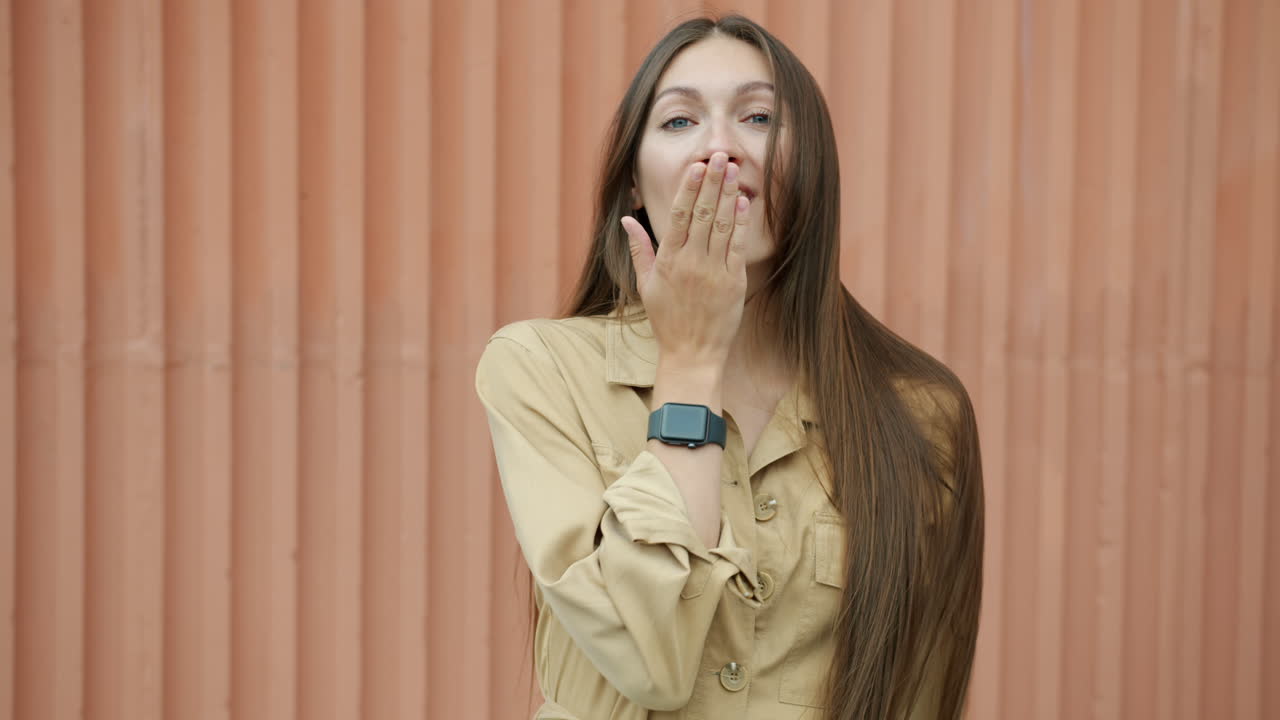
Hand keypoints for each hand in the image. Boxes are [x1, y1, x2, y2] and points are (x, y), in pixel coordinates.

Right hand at [622, 152, 750, 371]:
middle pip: (702, 213)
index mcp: (668, 260)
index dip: (688, 188)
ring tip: (733, 169)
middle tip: (719, 156)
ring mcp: (713, 271)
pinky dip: (741, 222)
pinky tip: (744, 201)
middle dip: (712, 182)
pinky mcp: (733, 282)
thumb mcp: (645, 285)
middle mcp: (690, 262)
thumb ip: (639, 249)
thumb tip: (627, 219)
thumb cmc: (667, 320)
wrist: (692, 354)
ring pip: (721, 224)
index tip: (697, 166)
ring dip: (728, 194)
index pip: (677, 215)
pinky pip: (736, 246)